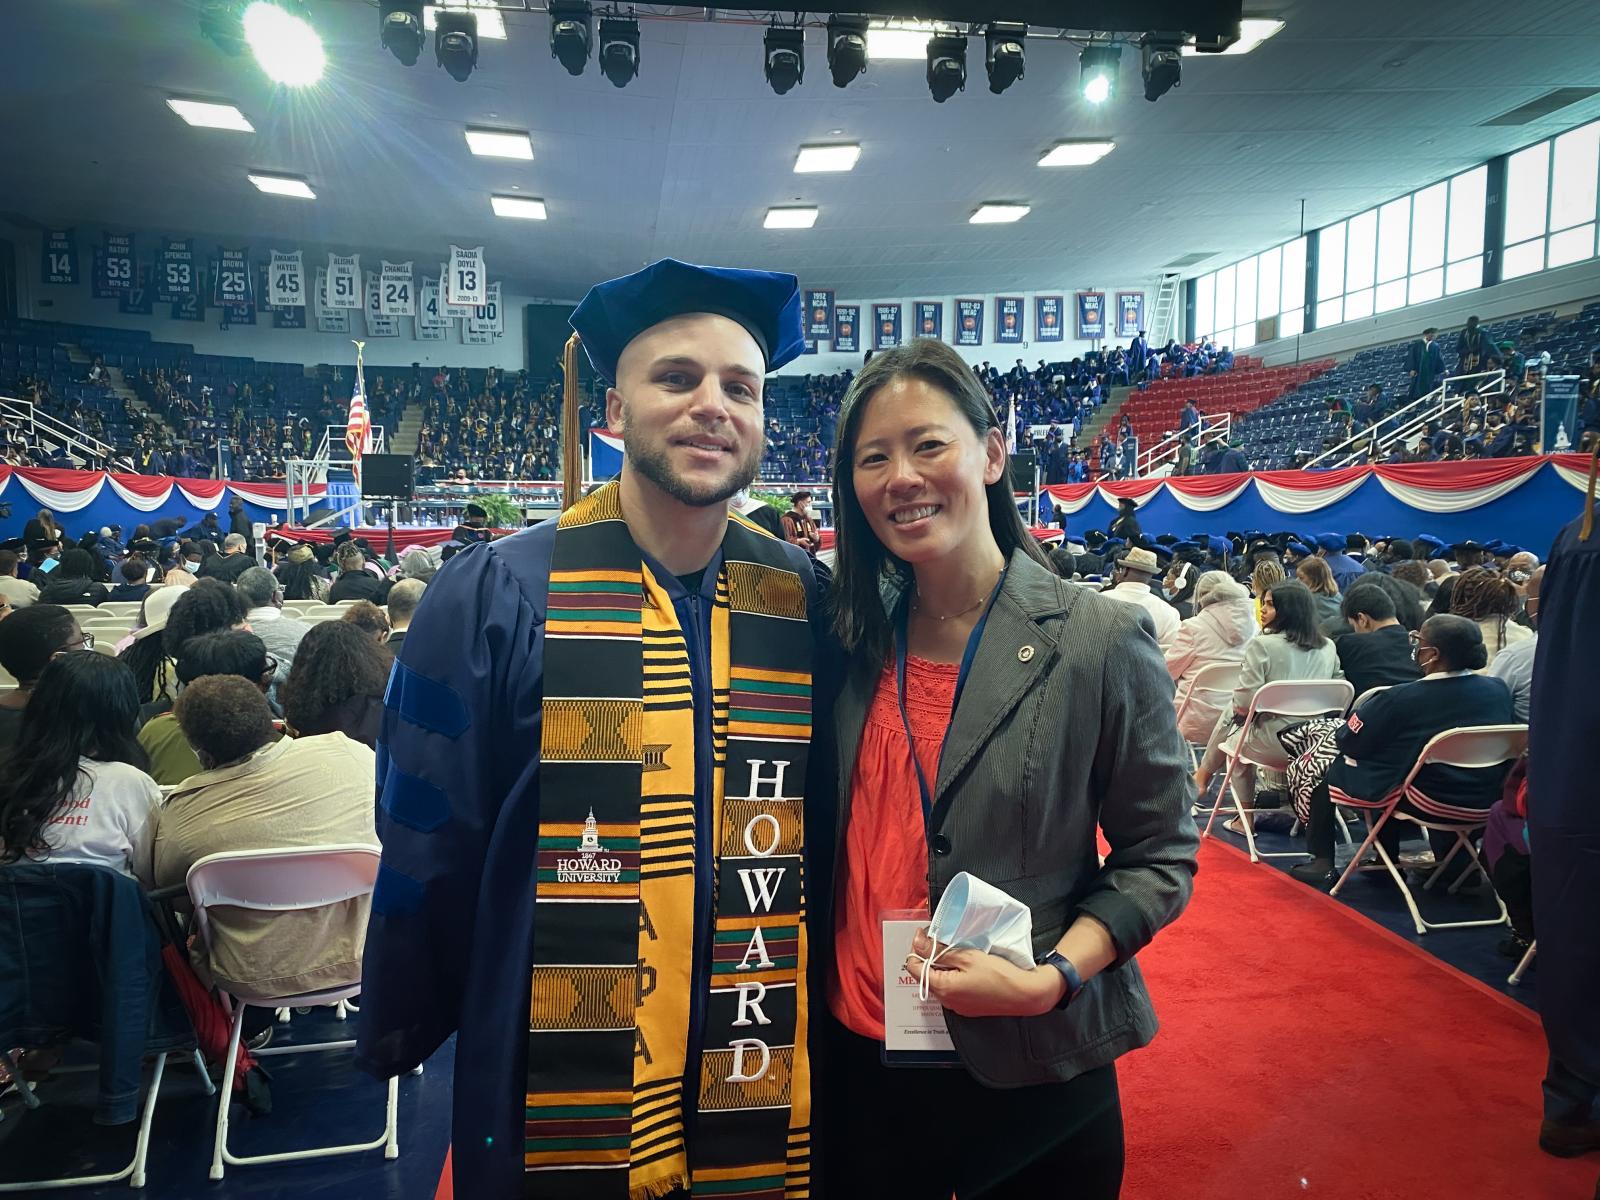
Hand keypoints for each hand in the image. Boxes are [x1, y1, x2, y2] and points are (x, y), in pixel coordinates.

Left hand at [904, 929, 1063, 1018]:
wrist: (1025, 994)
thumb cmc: (999, 975)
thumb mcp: (967, 956)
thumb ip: (939, 950)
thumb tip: (917, 942)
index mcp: (943, 989)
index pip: (914, 967)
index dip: (917, 948)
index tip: (925, 934)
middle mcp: (947, 1001)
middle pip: (926, 974)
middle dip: (930, 956)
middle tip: (942, 939)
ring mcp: (958, 1006)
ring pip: (940, 981)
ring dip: (943, 965)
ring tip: (956, 950)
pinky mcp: (968, 1006)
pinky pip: (953, 988)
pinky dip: (954, 975)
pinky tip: (966, 965)